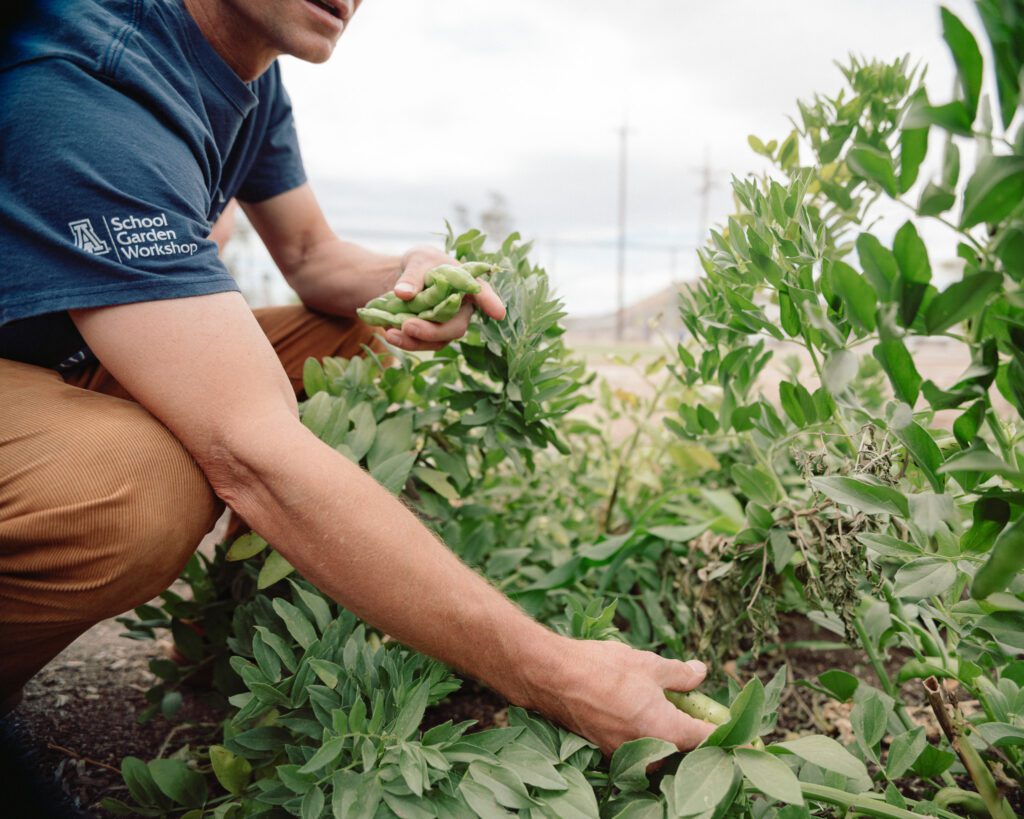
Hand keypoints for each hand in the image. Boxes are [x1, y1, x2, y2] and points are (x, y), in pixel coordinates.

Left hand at [382, 246, 506, 350]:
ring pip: (439, 340)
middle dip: (433, 330)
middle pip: (456, 326)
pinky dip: (405, 341)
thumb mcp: (417, 260)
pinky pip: (422, 344)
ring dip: (415, 340)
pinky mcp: (432, 336)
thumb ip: (413, 275)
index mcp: (466, 284)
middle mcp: (462, 309)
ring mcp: (448, 326)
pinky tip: (388, 333)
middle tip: (408, 326)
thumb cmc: (422, 264)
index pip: (482, 293)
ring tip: (391, 333)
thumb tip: (403, 293)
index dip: (491, 303)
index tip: (499, 313)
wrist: (405, 280)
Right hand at [524, 638, 716, 755]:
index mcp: (664, 729)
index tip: (748, 735)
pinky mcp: (606, 749)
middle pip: (684, 753)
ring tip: (669, 706)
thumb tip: (700, 672)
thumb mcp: (649, 663)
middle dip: (697, 736)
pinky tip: (641, 710)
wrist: (552, 676)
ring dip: (670, 736)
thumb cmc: (602, 668)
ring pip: (659, 753)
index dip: (728, 734)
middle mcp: (646, 750)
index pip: (707, 740)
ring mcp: (624, 754)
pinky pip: (638, 749)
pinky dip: (647, 734)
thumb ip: (679, 674)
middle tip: (701, 711)